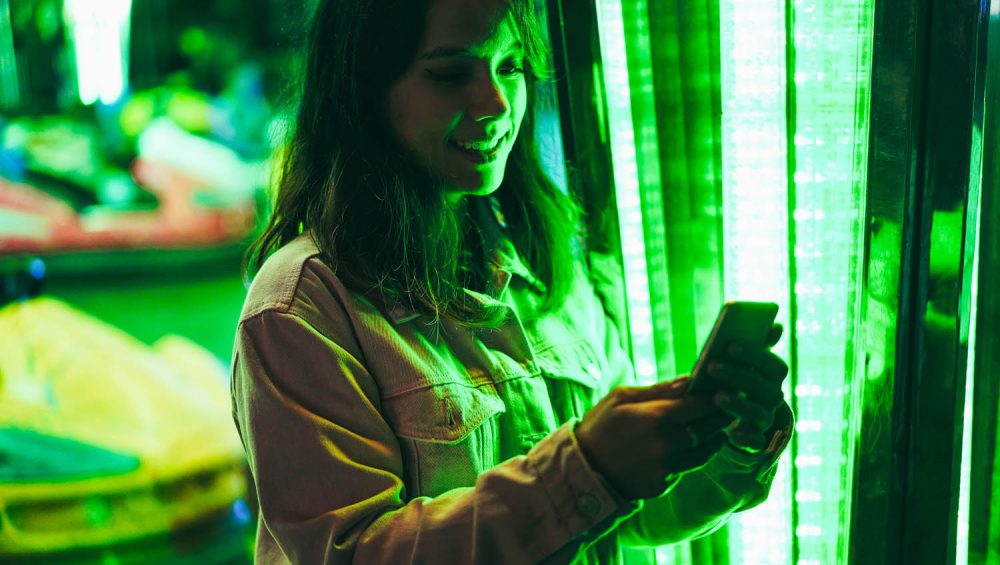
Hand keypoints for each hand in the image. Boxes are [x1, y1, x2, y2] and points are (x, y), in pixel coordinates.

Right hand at [575, 377, 733, 499]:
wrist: (581, 469)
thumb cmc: (600, 425)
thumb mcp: (621, 397)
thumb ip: (658, 390)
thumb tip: (689, 380)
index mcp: (656, 418)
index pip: (701, 405)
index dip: (716, 397)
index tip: (726, 389)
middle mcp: (666, 445)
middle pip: (709, 429)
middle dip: (721, 417)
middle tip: (729, 407)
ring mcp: (666, 469)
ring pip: (704, 452)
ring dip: (713, 439)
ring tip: (716, 428)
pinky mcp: (663, 485)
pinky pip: (686, 469)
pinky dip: (691, 457)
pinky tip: (690, 447)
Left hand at [708, 324, 789, 453]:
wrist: (740, 413)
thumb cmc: (736, 377)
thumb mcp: (741, 360)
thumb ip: (754, 343)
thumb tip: (777, 326)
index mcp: (772, 376)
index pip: (773, 365)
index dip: (754, 354)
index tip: (730, 345)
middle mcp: (773, 397)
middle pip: (764, 388)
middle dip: (738, 376)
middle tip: (712, 366)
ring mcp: (765, 419)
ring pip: (759, 413)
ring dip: (738, 404)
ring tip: (717, 396)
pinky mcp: (755, 439)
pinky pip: (756, 441)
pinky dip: (746, 437)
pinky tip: (732, 432)